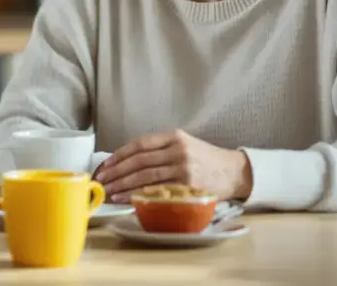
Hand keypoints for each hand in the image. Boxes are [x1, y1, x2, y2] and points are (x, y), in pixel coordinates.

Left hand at [93, 129, 252, 202]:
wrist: (234, 172)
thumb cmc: (206, 160)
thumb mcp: (185, 144)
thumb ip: (160, 149)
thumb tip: (127, 161)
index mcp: (174, 136)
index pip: (140, 144)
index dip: (120, 154)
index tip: (106, 163)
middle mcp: (177, 150)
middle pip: (138, 161)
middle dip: (116, 172)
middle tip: (102, 180)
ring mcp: (183, 169)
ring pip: (144, 177)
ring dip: (123, 186)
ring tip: (108, 191)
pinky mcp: (187, 186)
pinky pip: (157, 191)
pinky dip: (138, 196)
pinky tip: (127, 199)